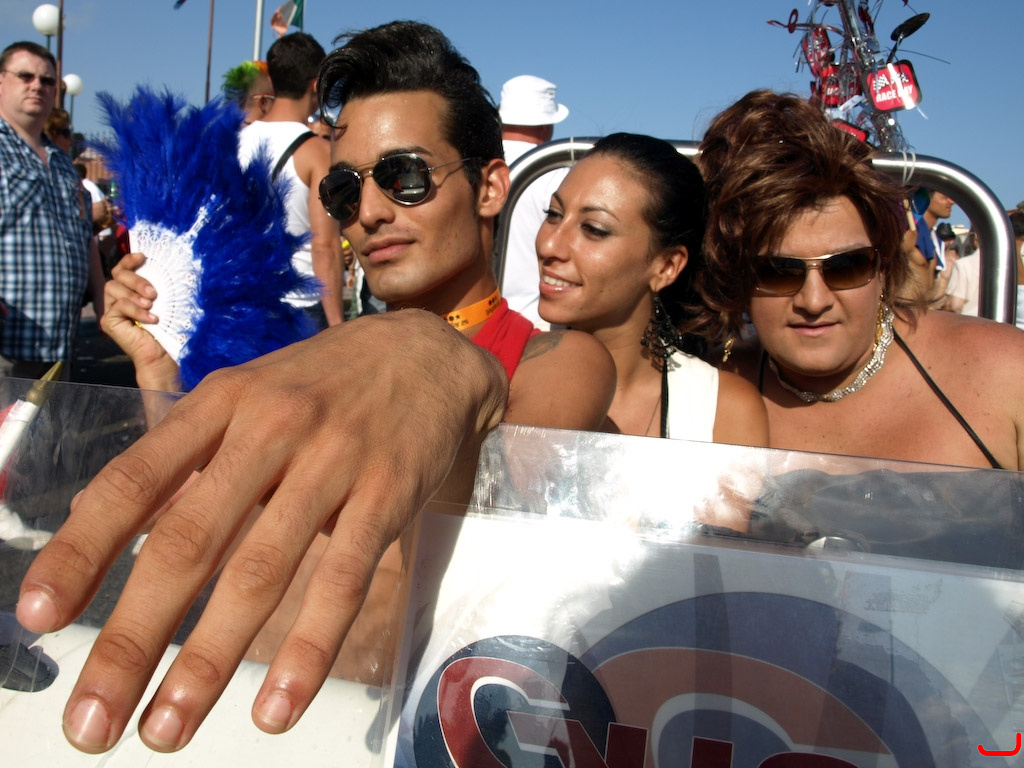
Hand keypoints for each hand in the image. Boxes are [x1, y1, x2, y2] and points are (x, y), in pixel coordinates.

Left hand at [17, 309, 507, 752]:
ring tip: (166, 729)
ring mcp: (332, 460)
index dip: (82, 550)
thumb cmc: (324, 383)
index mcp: (220, 403)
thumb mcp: (248, 394)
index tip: (40, 617)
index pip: (135, 480)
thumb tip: (105, 523)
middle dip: (133, 637)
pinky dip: (307, 648)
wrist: (428, 352)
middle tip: (92, 718)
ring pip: (260, 571)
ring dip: (207, 661)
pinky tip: (275, 707)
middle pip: (188, 543)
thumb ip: (189, 455)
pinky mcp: (387, 492)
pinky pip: (343, 578)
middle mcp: (268, 428)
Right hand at [100, 252, 180, 390]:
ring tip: (152, 305)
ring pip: (113, 288)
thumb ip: (157, 286)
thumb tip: (166, 266)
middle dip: (136, 280)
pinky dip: (135, 310)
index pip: (121, 270)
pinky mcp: (109, 322)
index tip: (143, 256)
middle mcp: (116, 298)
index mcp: (129, 291)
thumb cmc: (169, 329)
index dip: (129, 260)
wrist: (163, 356)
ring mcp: (111, 310)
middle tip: (154, 293)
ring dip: (135, 294)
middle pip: (117, 277)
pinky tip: (151, 319)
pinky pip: (118, 307)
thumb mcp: (165, 302)